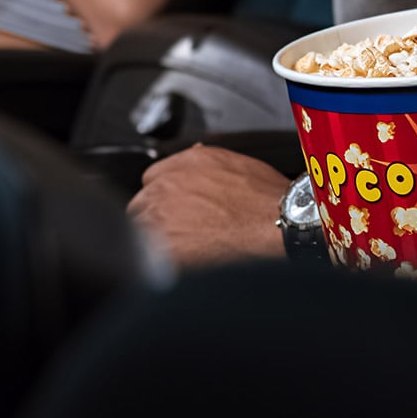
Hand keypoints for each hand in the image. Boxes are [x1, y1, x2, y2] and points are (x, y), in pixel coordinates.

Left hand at [128, 145, 292, 268]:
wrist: (275, 225)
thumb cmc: (266, 199)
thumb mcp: (237, 164)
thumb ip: (204, 163)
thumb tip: (193, 157)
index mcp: (186, 163)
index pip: (152, 177)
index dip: (164, 193)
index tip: (172, 205)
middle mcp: (168, 185)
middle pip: (141, 203)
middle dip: (156, 215)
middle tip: (180, 228)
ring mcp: (160, 215)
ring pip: (141, 229)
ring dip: (155, 237)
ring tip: (183, 245)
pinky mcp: (160, 245)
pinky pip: (146, 254)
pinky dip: (160, 259)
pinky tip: (181, 260)